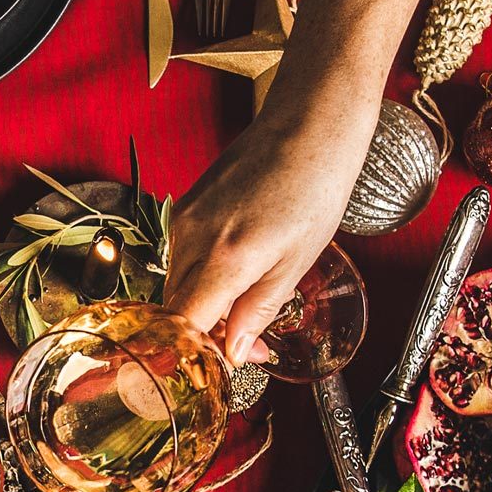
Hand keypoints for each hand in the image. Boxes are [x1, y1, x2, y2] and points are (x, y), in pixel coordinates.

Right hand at [164, 97, 376, 361]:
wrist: (309, 122)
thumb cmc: (315, 186)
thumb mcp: (297, 262)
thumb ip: (257, 311)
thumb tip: (233, 352)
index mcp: (224, 259)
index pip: (182, 326)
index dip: (195, 355)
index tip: (221, 368)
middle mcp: (191, 239)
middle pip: (176, 309)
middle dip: (207, 335)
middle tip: (251, 345)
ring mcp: (183, 219)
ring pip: (178, 284)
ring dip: (206, 304)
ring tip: (250, 301)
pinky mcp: (186, 206)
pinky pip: (182, 256)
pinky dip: (204, 275)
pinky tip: (239, 266)